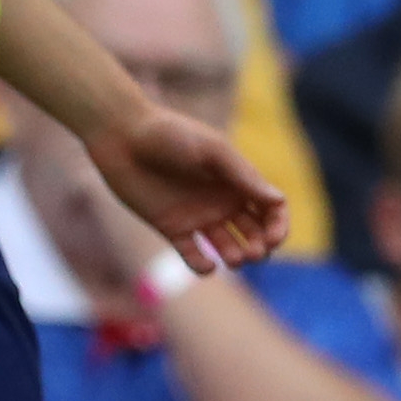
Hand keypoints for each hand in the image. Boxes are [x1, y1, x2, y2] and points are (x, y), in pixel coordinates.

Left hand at [85, 102, 289, 274]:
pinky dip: (203, 266)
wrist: (121, 135)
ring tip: (234, 259)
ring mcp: (197, 215)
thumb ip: (243, 175)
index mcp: (236, 180)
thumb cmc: (169, 134)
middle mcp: (221, 200)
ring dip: (237, 258)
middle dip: (260, 247)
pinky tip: (206, 265)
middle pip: (254, 233)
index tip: (273, 238)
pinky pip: (193, 255)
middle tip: (254, 251)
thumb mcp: (212, 150)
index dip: (279, 226)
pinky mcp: (171, 227)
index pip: (271, 210)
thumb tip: (279, 201)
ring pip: (228, 247)